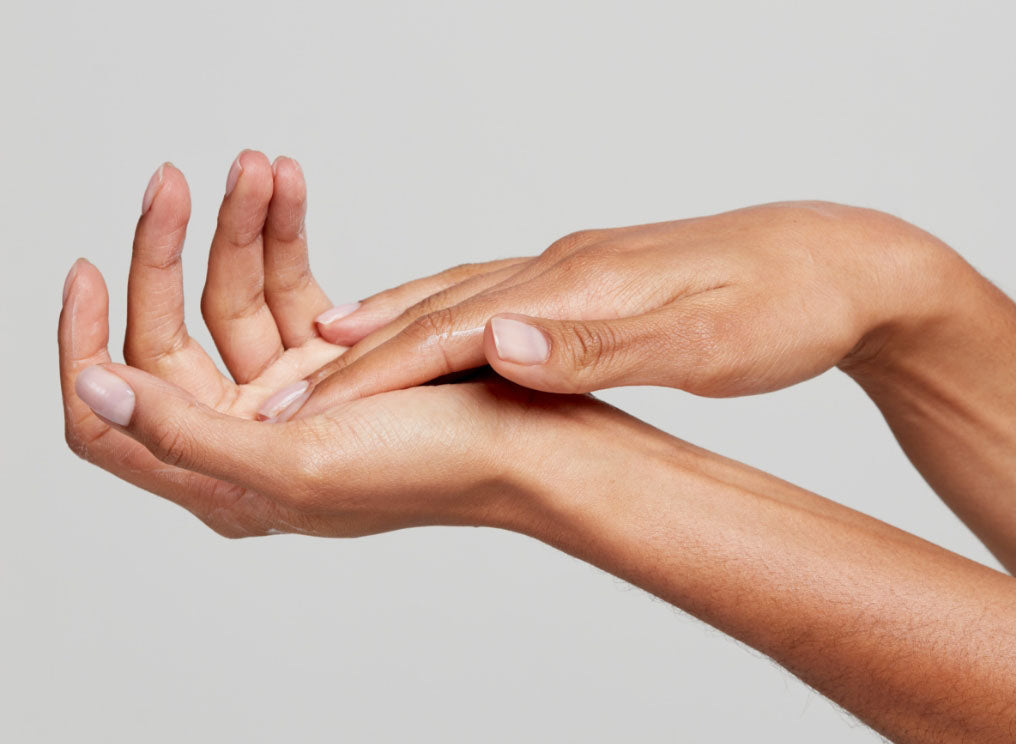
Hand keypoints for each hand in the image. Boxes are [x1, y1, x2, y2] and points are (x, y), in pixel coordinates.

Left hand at [59, 153, 575, 536]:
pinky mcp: (339, 356)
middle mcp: (248, 438)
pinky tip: (288, 189)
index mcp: (223, 481)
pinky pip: (293, 285)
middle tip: (174, 183)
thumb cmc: (431, 471)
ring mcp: (293, 394)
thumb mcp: (294, 466)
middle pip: (172, 337)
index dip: (80, 348)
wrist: (534, 445)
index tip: (84, 275)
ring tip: (260, 167)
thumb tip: (91, 387)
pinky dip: (287, 236)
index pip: (109, 422)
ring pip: (237, 297)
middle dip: (170, 254)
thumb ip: (183, 436)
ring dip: (242, 227)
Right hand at [286, 201, 963, 418]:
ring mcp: (578, 268)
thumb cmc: (782, 307)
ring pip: (461, 293)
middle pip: (438, 309)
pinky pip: (496, 292)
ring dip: (391, 326)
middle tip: (279, 395)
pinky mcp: (596, 278)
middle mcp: (565, 267)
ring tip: (326, 352)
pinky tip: (437, 325)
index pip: (449, 331)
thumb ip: (593, 349)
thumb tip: (494, 340)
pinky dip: (446, 311)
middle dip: (356, 357)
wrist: (842, 262)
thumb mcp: (700, 342)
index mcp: (579, 286)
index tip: (300, 411)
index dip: (371, 376)